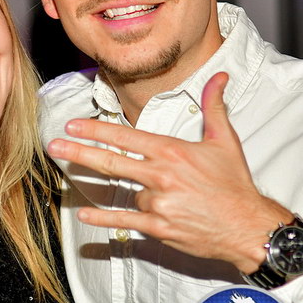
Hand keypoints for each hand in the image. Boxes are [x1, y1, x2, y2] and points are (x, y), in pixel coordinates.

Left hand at [47, 72, 291, 273]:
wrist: (247, 225)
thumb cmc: (235, 182)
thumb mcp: (224, 140)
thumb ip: (214, 105)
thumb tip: (220, 76)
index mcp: (171, 152)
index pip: (126, 137)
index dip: (96, 131)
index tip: (74, 125)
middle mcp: (160, 175)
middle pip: (111, 162)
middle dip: (79, 152)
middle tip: (54, 146)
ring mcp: (158, 202)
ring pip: (124, 191)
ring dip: (113, 188)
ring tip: (74, 176)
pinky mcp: (159, 227)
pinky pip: (124, 220)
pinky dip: (103, 218)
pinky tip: (84, 215)